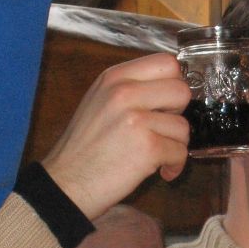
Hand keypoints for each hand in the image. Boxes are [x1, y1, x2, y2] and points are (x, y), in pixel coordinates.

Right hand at [42, 53, 190, 220]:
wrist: (65, 184)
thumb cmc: (86, 147)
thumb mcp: (101, 101)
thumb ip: (134, 89)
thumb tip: (172, 87)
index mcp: (115, 77)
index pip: (167, 63)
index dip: (173, 84)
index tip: (164, 104)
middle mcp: (124, 92)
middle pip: (182, 91)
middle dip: (177, 115)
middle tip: (159, 130)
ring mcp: (135, 119)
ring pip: (183, 126)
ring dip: (175, 145)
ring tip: (154, 155)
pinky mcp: (147, 146)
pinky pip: (180, 152)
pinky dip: (174, 165)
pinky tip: (159, 171)